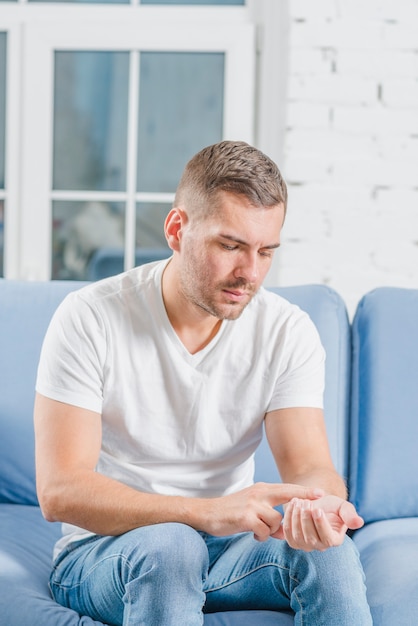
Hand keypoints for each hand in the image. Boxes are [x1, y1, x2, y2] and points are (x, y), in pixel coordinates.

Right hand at [201, 482, 323, 541]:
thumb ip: (268, 511)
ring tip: (258, 530)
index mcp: (261, 489)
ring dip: (270, 530)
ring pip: (276, 522)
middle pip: (288, 497)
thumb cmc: (231, 511)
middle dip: (303, 501)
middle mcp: (259, 493)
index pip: (287, 488)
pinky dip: (260, 536)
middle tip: (318, 500)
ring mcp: (253, 504)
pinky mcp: (246, 517)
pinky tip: (252, 534)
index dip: (304, 491)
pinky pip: (264, 531)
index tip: (321, 493)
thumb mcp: (251, 505)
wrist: (207, 513)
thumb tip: (284, 527)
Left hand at [275, 494, 363, 550]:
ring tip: (298, 501)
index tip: (317, 509)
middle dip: (306, 518)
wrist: (318, 505)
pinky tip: (292, 505)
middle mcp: (320, 547)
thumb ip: (350, 515)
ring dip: (296, 517)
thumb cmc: (332, 507)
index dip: (321, 524)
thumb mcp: (343, 507)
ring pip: (298, 536)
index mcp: (335, 540)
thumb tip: (359, 523)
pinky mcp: (294, 541)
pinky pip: (288, 533)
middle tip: (306, 502)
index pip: (327, 538)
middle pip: (310, 538)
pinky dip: (288, 519)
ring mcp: (305, 546)